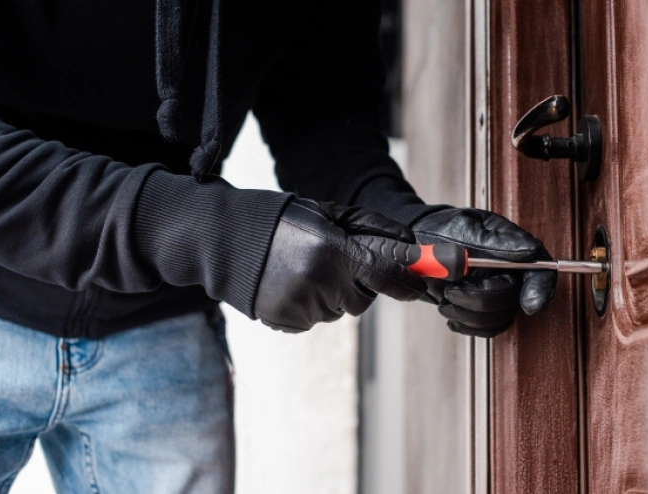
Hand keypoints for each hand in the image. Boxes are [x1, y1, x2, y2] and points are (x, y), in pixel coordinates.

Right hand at [254, 199, 426, 332]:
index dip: (407, 283)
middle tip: (333, 263)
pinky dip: (309, 306)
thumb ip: (371, 228)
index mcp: (333, 251)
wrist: (227, 240)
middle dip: (356, 285)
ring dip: (331, 295)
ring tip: (302, 271)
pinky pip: (314, 320)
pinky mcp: (287, 321)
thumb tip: (410, 245)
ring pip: (338, 311)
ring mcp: (302, 306)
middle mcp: (320, 282)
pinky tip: (290, 285)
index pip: (385, 274)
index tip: (420, 287)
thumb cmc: (284, 222)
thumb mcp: (328, 214)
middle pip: (362, 300)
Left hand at [411, 208, 556, 337]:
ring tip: (444, 298)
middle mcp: (508, 271)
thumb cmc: (440, 229)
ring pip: (499, 318)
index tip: (529, 305)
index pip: (540, 269)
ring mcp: (494, 291)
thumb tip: (529, 250)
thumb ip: (494, 242)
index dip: (541, 289)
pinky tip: (449, 311)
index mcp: (511, 247)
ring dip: (469, 314)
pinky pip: (485, 328)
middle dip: (481, 300)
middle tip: (451, 291)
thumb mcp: (463, 228)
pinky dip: (466, 324)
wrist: (415, 245)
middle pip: (514, 299)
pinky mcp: (479, 308)